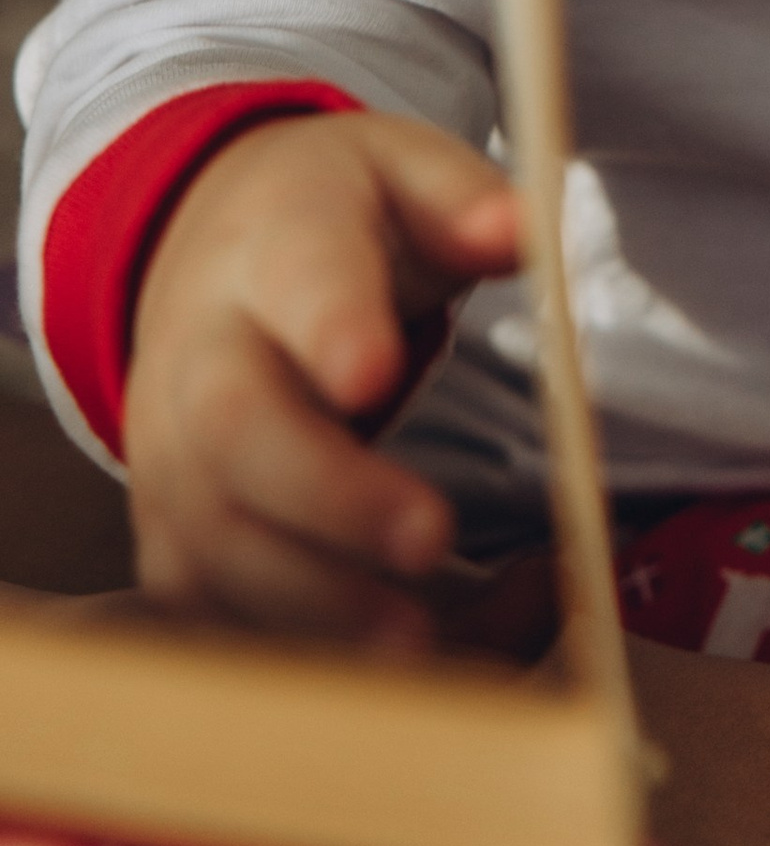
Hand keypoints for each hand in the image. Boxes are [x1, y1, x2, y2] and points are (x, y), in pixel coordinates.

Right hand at [125, 109, 521, 641]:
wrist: (207, 250)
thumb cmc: (334, 219)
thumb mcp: (403, 167)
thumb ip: (465, 199)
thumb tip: (523, 228)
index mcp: (276, 244)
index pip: (299, 278)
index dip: (332, 327)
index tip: (378, 372)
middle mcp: (201, 354)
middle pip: (237, 430)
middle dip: (330, 494)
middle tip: (433, 538)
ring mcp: (170, 452)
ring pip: (212, 536)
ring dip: (310, 599)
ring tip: (417, 645)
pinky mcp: (172, 530)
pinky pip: (206, 602)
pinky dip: (281, 648)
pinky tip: (375, 678)